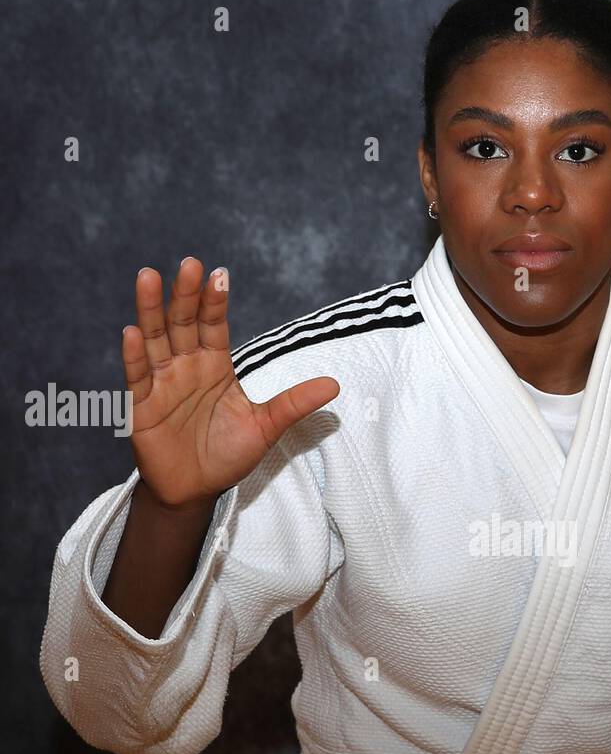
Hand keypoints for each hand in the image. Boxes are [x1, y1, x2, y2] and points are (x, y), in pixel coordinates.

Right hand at [121, 257, 339, 509]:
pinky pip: (138, 376)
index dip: (215, 301)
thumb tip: (335, 385)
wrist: (196, 490)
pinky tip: (132, 332)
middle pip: (184, 323)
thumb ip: (294, 403)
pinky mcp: (142, 405)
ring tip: (149, 277)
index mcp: (215, 365)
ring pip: (156, 339)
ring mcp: (162, 383)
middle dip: (186, 295)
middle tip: (189, 264)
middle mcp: (187, 366)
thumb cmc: (227, 454)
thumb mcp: (266, 427)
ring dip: (151, 310)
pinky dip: (135, 355)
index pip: (215, 325)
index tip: (220, 274)